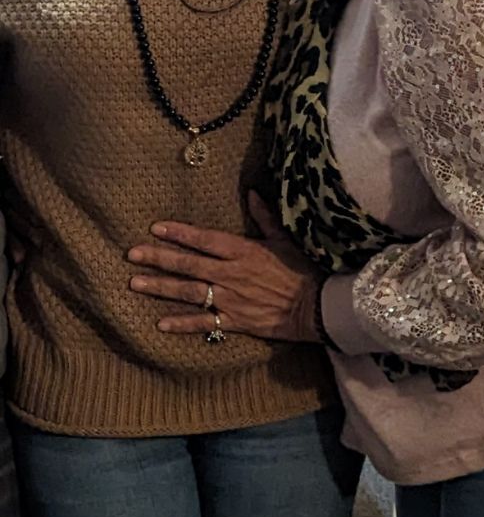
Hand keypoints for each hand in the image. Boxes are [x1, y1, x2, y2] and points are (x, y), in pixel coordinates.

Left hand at [127, 192, 321, 343]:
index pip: (204, 240)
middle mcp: (232, 274)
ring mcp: (231, 299)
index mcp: (243, 251)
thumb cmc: (302, 270)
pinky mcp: (236, 321)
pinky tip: (160, 323)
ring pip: (189, 293)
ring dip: (161, 288)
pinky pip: (204, 322)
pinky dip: (182, 324)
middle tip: (132, 254)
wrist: (318, 307)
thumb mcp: (284, 239)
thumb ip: (265, 217)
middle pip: (188, 265)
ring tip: (135, 284)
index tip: (155, 228)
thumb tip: (253, 193)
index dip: (179, 233)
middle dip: (158, 258)